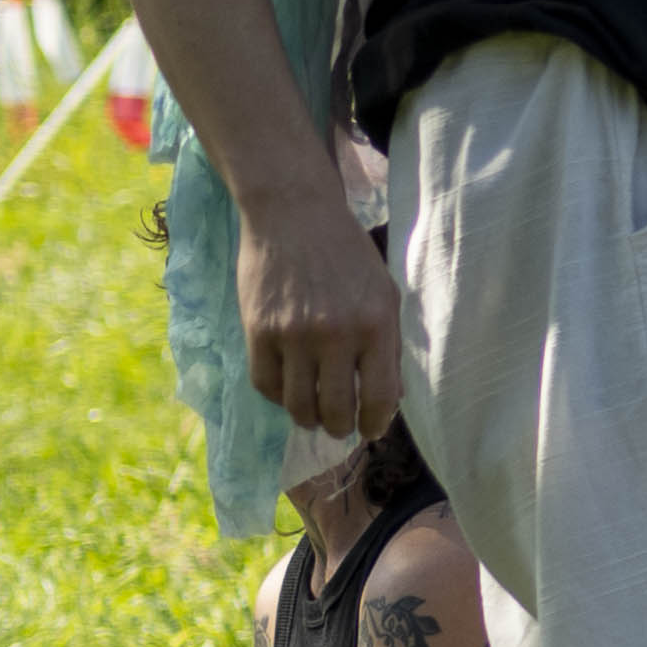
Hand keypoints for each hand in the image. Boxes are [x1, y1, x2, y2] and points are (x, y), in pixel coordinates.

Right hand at [237, 175, 405, 444]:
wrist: (294, 215)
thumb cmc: (347, 255)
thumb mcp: (384, 293)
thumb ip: (388, 344)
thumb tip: (390, 396)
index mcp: (376, 324)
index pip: (380, 395)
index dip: (376, 422)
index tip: (372, 430)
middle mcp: (336, 334)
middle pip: (336, 408)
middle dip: (340, 428)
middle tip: (340, 429)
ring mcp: (292, 335)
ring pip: (298, 404)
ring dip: (308, 418)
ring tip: (314, 417)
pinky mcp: (257, 330)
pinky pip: (265, 383)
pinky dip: (277, 396)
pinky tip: (288, 392)